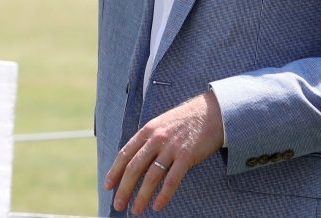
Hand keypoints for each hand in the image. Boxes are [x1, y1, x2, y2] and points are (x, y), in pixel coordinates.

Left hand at [104, 91, 223, 213]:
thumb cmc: (186, 120)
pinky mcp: (186, 156)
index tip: (108, 185)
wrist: (212, 112)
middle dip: (124, 188)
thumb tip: (136, 159)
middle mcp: (156, 138)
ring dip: (141, 196)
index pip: (126, 153)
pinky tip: (157, 206)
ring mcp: (171, 148)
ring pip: (151, 177)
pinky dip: (163, 195)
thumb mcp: (161, 124)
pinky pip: (172, 180)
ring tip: (136, 210)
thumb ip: (149, 139)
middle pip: (135, 167)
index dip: (115, 170)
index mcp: (147, 130)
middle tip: (117, 204)